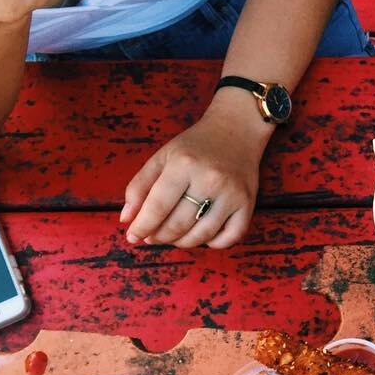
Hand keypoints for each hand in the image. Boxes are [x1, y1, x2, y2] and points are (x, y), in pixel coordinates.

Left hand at [121, 93, 270, 248]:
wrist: (237, 131)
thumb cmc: (195, 147)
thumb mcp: (162, 157)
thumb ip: (139, 186)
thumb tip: (127, 220)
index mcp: (184, 164)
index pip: (158, 206)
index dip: (143, 226)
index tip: (133, 236)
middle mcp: (210, 179)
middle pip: (178, 224)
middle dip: (160, 236)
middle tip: (152, 237)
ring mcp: (232, 194)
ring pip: (202, 235)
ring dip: (182, 242)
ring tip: (173, 237)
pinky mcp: (248, 204)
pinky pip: (230, 237)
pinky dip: (213, 243)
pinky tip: (202, 235)